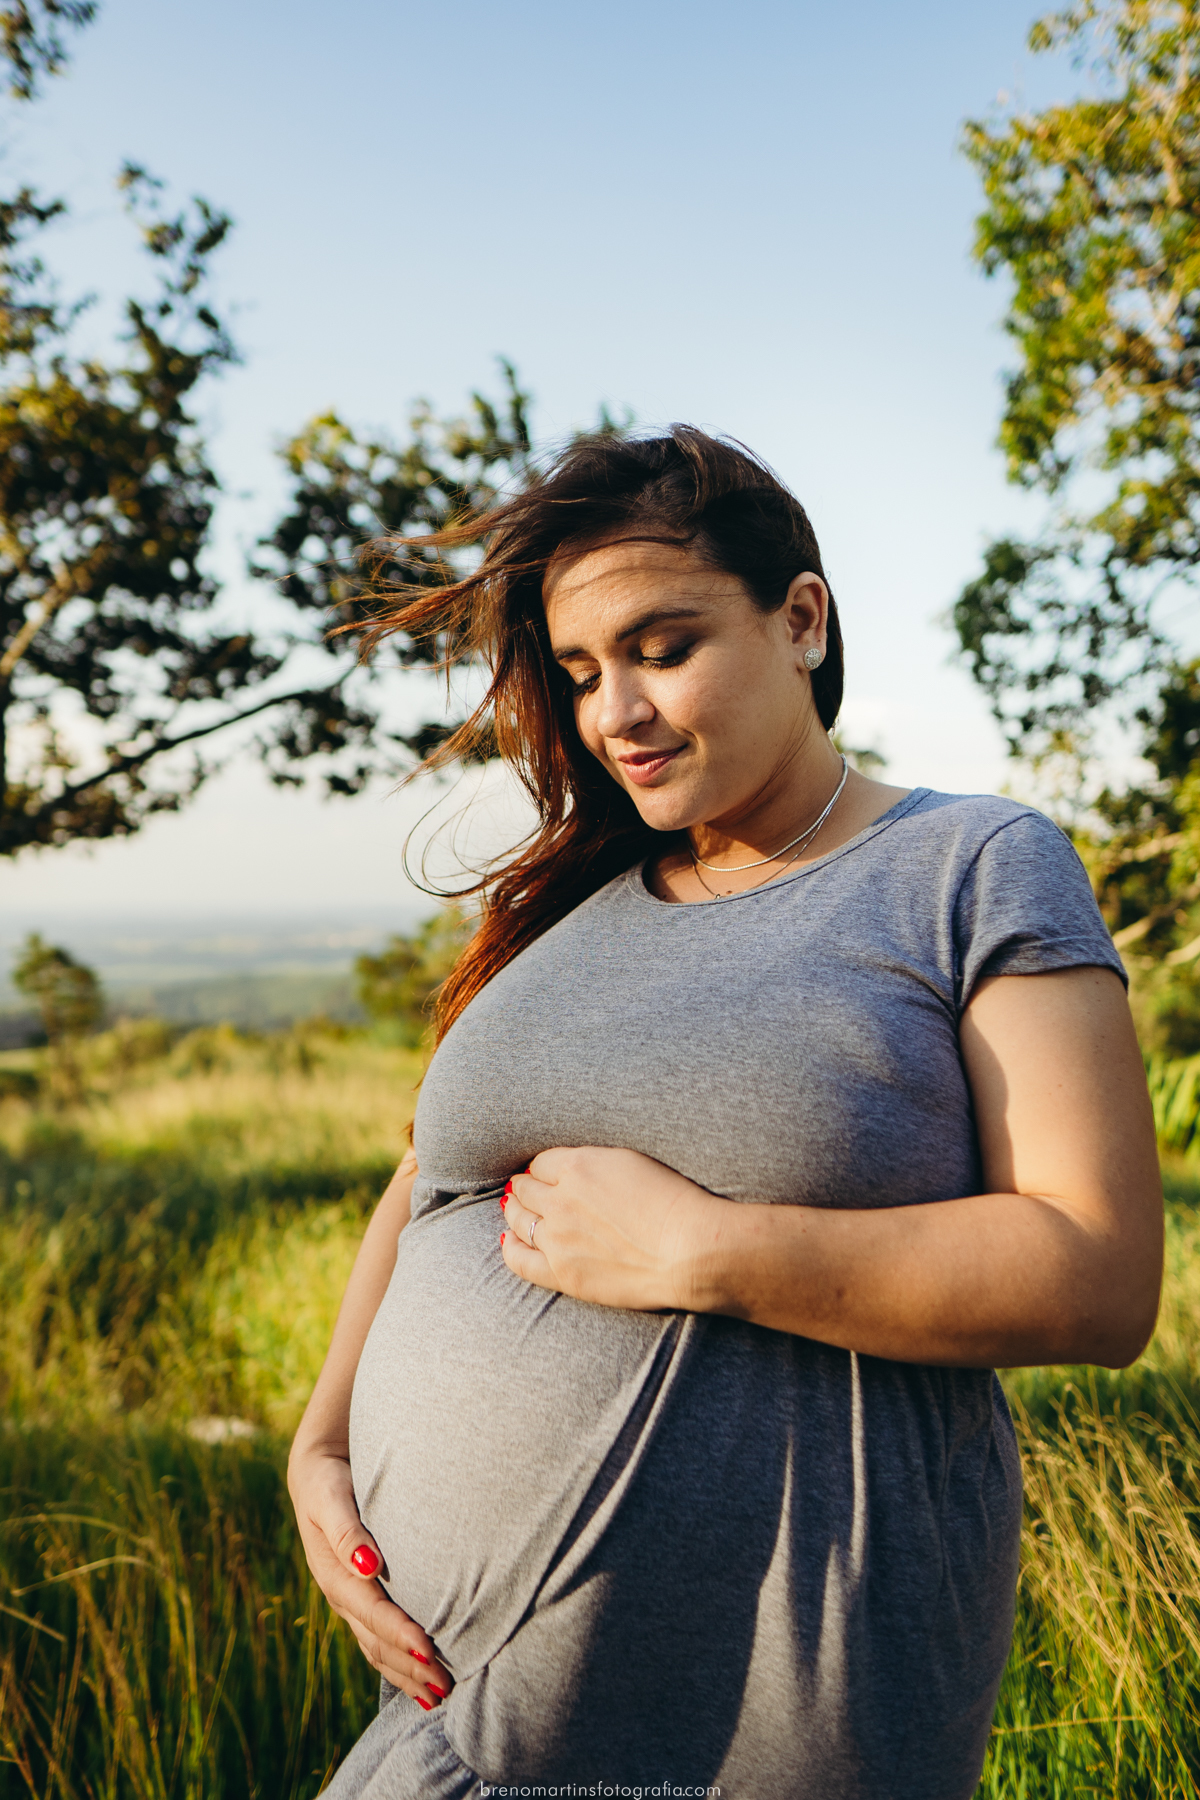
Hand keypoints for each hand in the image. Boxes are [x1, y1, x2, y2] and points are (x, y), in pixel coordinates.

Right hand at [286, 1443, 452, 1707]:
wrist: (319, 1470)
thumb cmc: (329, 1479)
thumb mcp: (330, 1496)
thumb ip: (345, 1529)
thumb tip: (366, 1564)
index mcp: (333, 1573)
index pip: (371, 1612)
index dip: (399, 1633)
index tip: (429, 1650)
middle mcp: (341, 1593)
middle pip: (376, 1640)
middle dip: (409, 1666)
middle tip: (445, 1686)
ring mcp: (350, 1599)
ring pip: (377, 1647)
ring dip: (407, 1673)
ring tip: (439, 1694)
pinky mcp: (360, 1597)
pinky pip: (377, 1638)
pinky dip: (399, 1662)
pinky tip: (420, 1676)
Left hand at [500, 1145, 724, 1310]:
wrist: (690, 1251)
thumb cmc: (673, 1202)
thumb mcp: (631, 1161)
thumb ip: (594, 1164)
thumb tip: (570, 1170)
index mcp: (578, 1167)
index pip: (541, 1163)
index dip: (543, 1170)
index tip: (546, 1175)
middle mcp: (560, 1200)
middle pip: (525, 1189)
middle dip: (526, 1188)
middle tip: (528, 1191)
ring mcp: (558, 1238)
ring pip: (518, 1220)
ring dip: (516, 1212)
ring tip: (518, 1211)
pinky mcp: (563, 1273)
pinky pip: (519, 1259)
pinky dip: (511, 1247)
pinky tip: (511, 1242)